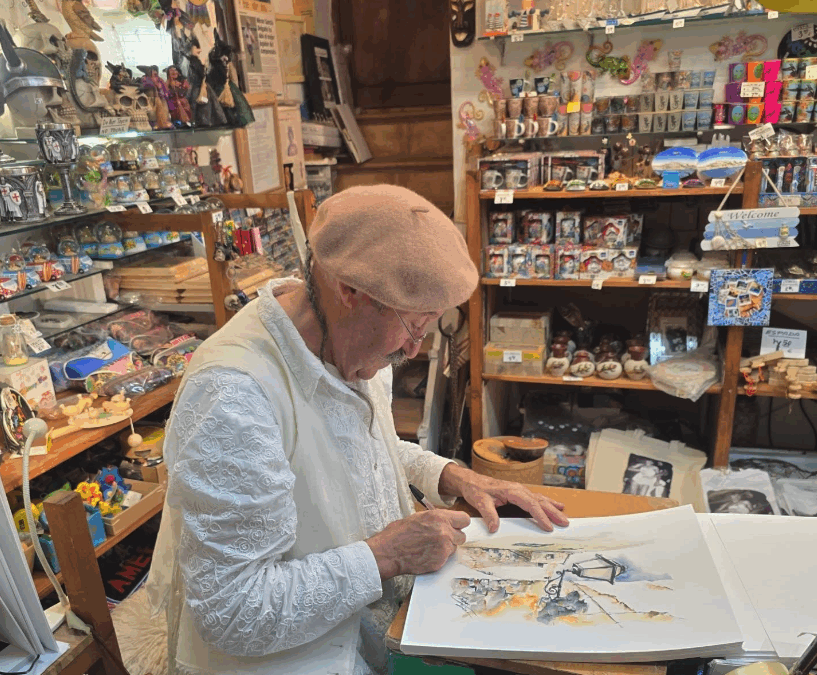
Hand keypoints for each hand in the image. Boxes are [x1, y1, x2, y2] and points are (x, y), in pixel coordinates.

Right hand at [365, 510, 470, 580]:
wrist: (389, 552)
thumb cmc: (399, 534)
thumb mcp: (419, 517)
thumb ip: (436, 519)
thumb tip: (446, 521)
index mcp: (439, 518)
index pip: (464, 519)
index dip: (459, 523)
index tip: (456, 525)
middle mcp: (444, 532)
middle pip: (462, 536)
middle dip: (453, 537)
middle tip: (442, 537)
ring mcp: (443, 548)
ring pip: (454, 548)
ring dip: (446, 548)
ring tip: (429, 546)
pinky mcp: (440, 562)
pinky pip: (446, 559)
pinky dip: (438, 557)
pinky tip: (426, 554)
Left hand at [439, 463, 568, 533]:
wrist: (471, 481)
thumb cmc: (476, 489)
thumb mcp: (480, 502)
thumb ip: (488, 514)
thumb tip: (494, 528)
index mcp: (511, 491)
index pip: (530, 504)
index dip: (540, 515)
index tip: (548, 527)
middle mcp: (518, 489)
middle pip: (539, 501)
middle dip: (553, 512)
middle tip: (565, 522)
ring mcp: (519, 490)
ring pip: (540, 499)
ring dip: (552, 507)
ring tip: (564, 515)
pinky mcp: (518, 492)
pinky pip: (536, 498)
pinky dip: (547, 502)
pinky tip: (555, 505)